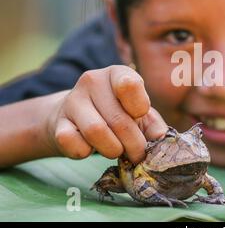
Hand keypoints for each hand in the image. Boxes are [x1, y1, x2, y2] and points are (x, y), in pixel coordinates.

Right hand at [46, 65, 166, 163]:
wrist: (77, 119)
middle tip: (137, 154)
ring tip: (117, 151)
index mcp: (117, 73)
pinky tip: (91, 148)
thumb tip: (162, 141)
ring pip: (96, 132)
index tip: (140, 117)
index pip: (130, 84)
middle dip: (134, 144)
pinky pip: (74, 144)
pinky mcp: (58, 123)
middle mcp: (92, 81)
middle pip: (118, 119)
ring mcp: (72, 101)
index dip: (139, 109)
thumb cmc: (118, 114)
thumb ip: (154, 126)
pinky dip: (87, 153)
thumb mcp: (141, 115)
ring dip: (113, 150)